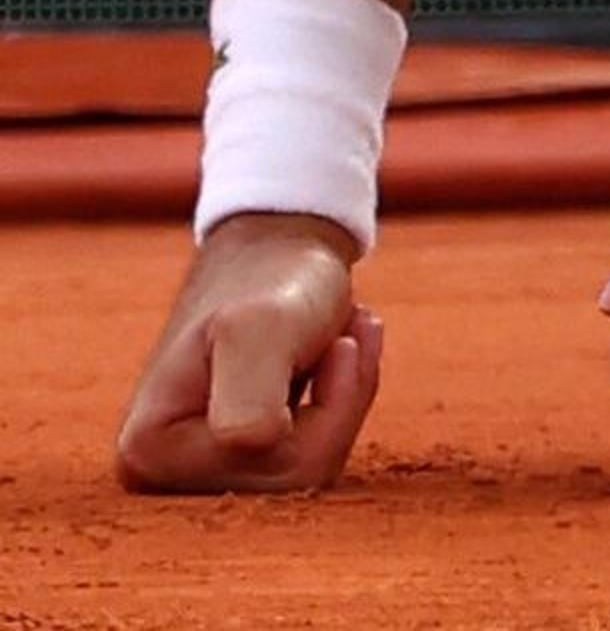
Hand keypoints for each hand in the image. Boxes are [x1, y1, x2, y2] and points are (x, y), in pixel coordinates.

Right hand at [115, 214, 385, 493]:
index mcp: (149, 452)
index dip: (334, 406)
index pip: (280, 468)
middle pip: (296, 477)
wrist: (275, 245)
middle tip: (347, 336)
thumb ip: (251, 388)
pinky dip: (341, 403)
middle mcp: (161, 472)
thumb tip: (244, 446)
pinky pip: (311, 454)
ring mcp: (195, 466)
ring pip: (309, 467)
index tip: (337, 339)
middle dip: (342, 404)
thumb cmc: (269, 281)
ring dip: (345, 397)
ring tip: (342, 338)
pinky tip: (339, 354)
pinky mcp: (228, 455)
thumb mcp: (260, 328)